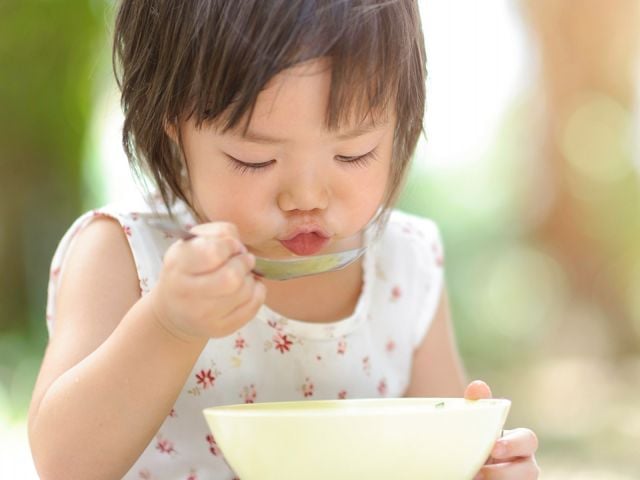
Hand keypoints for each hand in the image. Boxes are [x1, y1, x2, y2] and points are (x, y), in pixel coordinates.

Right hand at [149, 222, 265, 341]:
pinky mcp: (220, 329)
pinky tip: (247, 288)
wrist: (174, 311)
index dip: (229, 246)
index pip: (213, 253)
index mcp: (178, 265)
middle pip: (232, 277)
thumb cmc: (187, 270)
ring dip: (250, 278)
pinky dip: (257, 292)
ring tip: (241, 275)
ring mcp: (204, 316)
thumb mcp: (192, 243)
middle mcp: (186, 293)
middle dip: (244, 263)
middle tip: (243, 260)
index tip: (231, 246)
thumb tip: (239, 246)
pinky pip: (253, 306)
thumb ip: (218, 233)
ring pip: (245, 291)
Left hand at [465, 380, 539, 479]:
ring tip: (473, 478)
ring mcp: (518, 479)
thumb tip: (477, 386)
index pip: (528, 439)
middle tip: (479, 472)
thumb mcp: (476, 424)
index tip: (494, 447)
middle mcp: (523, 464)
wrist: (467, 463)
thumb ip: (477, 406)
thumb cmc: (476, 441)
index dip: (514, 444)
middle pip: (529, 470)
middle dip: (506, 473)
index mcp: (519, 443)